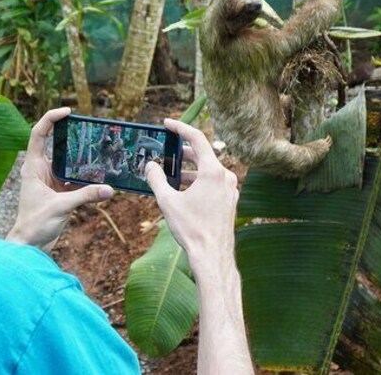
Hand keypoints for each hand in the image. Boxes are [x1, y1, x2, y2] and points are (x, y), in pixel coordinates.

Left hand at [6, 106, 113, 251]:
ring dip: (83, 157)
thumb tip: (110, 189)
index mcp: (33, 167)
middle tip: (91, 129)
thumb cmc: (34, 225)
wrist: (30, 247)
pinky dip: (88, 177)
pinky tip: (102, 175)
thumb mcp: (61, 207)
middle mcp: (41, 170)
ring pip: (69, 162)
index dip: (51, 119)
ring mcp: (51, 181)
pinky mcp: (60, 192)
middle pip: (57, 144)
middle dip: (73, 135)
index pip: (38, 134)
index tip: (68, 112)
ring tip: (101, 149)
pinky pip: (76, 179)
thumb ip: (85, 196)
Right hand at [145, 118, 243, 272]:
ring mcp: (230, 189)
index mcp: (213, 171)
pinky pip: (213, 183)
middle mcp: (226, 176)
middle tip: (165, 153)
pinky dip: (198, 182)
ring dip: (189, 170)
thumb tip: (150, 165)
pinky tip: (183, 192)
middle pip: (202, 155)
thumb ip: (156, 179)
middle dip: (182, 153)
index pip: (197, 138)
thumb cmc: (192, 229)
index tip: (167, 123)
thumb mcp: (167, 201)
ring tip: (171, 176)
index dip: (180, 128)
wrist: (212, 257)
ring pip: (207, 170)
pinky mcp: (230, 201)